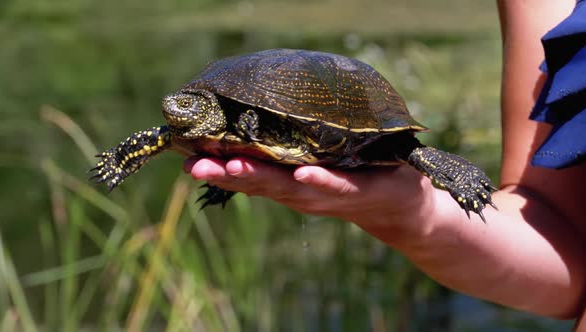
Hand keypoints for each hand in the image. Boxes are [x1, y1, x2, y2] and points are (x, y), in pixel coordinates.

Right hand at [183, 157, 438, 238]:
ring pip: (289, 186)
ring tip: (234, 167)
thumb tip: (261, 116)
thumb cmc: (351, 173)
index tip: (186, 158)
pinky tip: (304, 173)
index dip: (219, 166)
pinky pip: (336, 185)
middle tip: (194, 165)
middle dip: (227, 175)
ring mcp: (326, 194)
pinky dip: (320, 181)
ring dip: (262, 178)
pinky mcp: (357, 190)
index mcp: (288, 179)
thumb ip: (289, 147)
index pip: (249, 172)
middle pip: (260, 182)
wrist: (399, 204)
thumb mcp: (313, 160)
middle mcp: (300, 190)